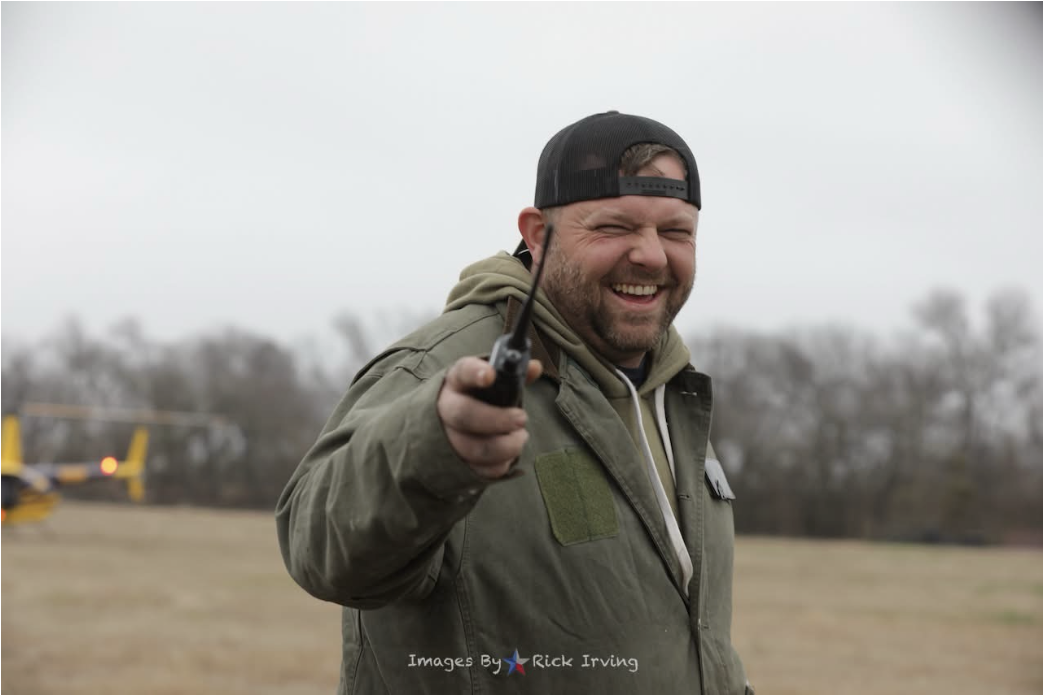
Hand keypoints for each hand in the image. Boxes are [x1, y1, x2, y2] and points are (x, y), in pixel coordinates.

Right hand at [437, 356, 542, 478]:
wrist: (448, 424)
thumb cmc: (478, 397)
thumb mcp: (491, 382)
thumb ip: (513, 375)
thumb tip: (536, 368)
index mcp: (457, 382)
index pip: (463, 372)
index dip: (475, 373)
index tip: (490, 375)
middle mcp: (446, 408)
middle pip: (464, 415)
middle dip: (497, 419)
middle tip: (522, 418)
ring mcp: (448, 438)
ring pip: (474, 448)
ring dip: (505, 445)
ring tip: (521, 436)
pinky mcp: (456, 463)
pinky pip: (480, 469)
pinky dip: (501, 464)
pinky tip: (509, 454)